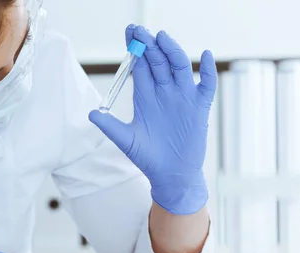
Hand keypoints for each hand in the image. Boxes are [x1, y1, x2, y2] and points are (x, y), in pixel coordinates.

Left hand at [90, 25, 217, 214]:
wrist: (170, 175)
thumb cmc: (147, 158)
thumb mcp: (126, 140)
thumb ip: (110, 126)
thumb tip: (91, 113)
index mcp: (145, 96)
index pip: (140, 66)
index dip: (135, 49)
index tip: (129, 33)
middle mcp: (164, 92)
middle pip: (158, 61)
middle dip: (150, 45)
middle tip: (141, 31)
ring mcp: (182, 97)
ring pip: (180, 67)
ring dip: (172, 52)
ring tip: (163, 38)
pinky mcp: (199, 107)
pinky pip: (207, 85)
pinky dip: (208, 71)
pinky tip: (206, 57)